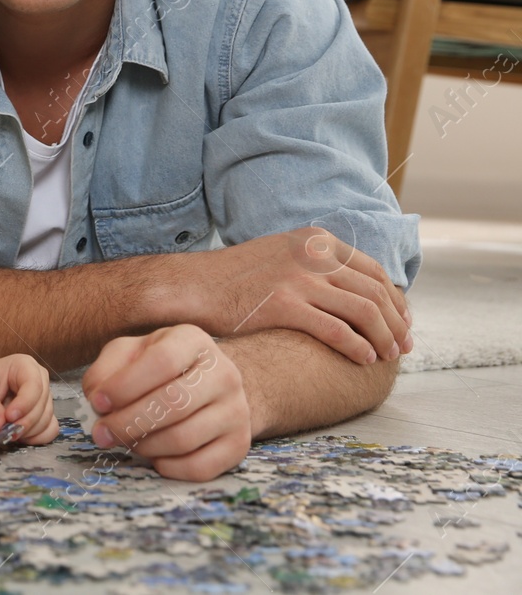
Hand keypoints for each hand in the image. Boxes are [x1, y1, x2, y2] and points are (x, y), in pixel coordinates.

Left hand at [0, 355, 58, 446]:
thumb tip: (0, 426)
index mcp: (25, 365)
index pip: (34, 385)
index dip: (24, 404)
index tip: (9, 417)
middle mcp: (39, 379)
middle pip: (42, 405)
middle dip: (25, 422)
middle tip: (6, 431)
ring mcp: (44, 397)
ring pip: (47, 419)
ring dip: (29, 431)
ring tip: (8, 433)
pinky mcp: (44, 414)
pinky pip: (50, 429)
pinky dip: (37, 437)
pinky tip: (21, 437)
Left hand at [83, 325, 249, 481]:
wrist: (210, 386)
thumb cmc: (159, 368)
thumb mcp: (130, 353)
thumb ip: (106, 370)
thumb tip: (98, 400)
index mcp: (193, 341)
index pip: (162, 362)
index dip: (125, 386)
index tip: (98, 402)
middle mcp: (223, 373)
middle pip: (174, 403)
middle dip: (128, 423)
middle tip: (101, 433)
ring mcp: (236, 411)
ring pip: (184, 439)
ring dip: (144, 446)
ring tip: (126, 441)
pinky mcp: (239, 445)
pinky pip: (200, 468)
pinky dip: (168, 467)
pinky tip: (153, 456)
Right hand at [192, 226, 410, 365]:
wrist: (194, 286)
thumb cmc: (236, 279)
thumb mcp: (283, 256)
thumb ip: (317, 265)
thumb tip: (357, 292)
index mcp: (315, 239)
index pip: (374, 270)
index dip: (396, 300)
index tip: (403, 323)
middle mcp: (311, 254)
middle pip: (375, 291)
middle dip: (397, 323)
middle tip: (403, 347)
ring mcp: (298, 278)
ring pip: (364, 311)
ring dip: (383, 338)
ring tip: (387, 357)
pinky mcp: (284, 304)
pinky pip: (337, 330)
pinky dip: (357, 347)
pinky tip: (363, 359)